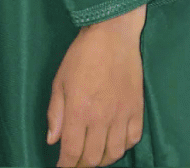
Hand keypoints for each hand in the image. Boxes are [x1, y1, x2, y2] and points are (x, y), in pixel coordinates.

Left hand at [46, 5, 144, 166]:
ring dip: (102, 159)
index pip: (72, 152)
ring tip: (94, 154)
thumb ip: (56, 113)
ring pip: (114, 154)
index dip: (66, 165)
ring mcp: (122, 115)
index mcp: (79, 110)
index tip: (62, 167)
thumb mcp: (60, 80)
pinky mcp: (137, 109)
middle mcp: (101, 118)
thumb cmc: (82, 55)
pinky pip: (133, 140)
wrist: (112, 34)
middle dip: (82, 164)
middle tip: (76, 160)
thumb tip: (52, 141)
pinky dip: (123, 147)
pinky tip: (114, 141)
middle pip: (93, 158)